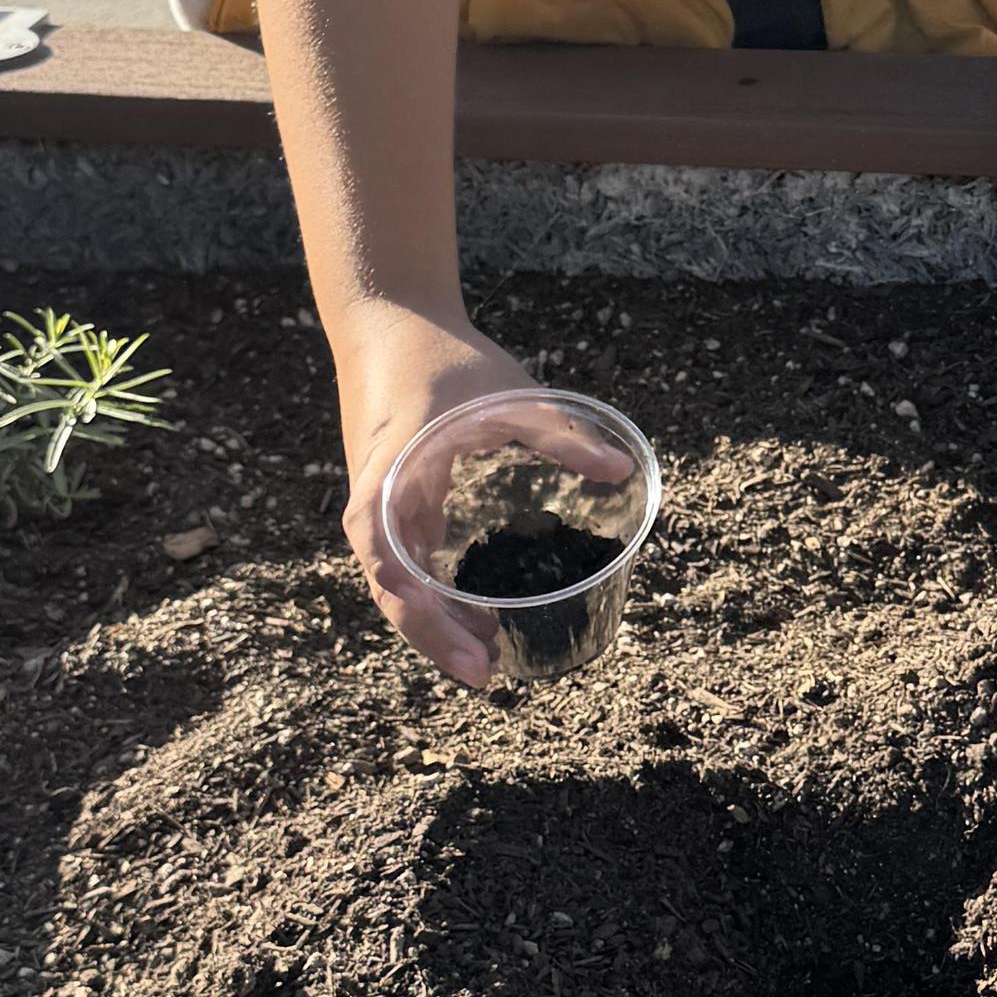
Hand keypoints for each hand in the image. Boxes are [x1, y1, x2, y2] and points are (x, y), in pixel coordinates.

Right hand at [331, 298, 544, 691]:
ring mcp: (380, 506)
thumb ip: (560, 430)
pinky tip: (476, 615)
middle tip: (488, 675)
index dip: (419, 611)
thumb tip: (622, 466)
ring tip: (487, 661)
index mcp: (387, 479)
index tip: (462, 645)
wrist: (388, 321)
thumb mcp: (505, 390)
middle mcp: (374, 504)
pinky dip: (435, 596)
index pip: (386, 560)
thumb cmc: (442, 357)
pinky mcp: (393, 502)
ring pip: (397, 584)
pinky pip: (406, 563)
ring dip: (435, 624)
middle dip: (435, 638)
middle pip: (392, 590)